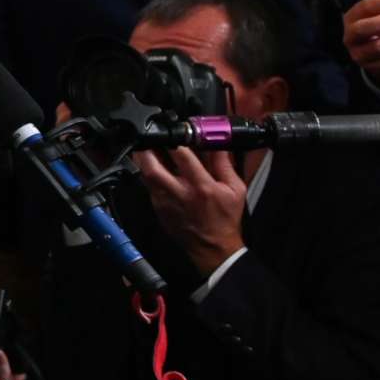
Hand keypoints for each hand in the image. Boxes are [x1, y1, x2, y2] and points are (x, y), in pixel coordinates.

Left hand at [133, 145, 247, 275]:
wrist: (213, 248)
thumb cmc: (225, 219)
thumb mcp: (235, 189)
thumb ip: (225, 164)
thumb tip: (218, 144)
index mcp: (201, 186)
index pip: (182, 155)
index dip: (176, 139)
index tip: (176, 131)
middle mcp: (179, 193)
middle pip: (153, 166)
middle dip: (147, 149)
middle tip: (148, 137)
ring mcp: (165, 202)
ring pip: (146, 176)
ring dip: (144, 160)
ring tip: (147, 149)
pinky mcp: (158, 209)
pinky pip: (149, 188)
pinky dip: (149, 176)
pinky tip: (154, 170)